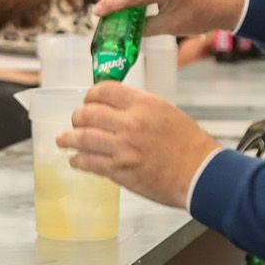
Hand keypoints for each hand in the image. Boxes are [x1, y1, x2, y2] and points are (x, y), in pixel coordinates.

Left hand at [57, 83, 220, 208]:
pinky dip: (78, 161)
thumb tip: (116, 109)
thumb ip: (140, 108)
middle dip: (77, 117)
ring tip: (63, 140)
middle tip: (75, 121)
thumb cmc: (189, 144)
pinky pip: (90, 163)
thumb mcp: (166, 112)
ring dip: (68, 138)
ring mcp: (123, 148)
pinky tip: (75, 160)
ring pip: (83, 138)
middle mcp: (130, 123)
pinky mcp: (120, 171)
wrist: (201, 174)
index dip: (91, 95)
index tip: (88, 100)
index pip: (105, 90)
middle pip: (88, 113)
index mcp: (143, 104)